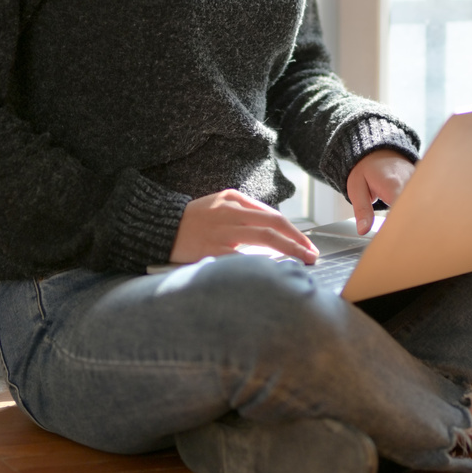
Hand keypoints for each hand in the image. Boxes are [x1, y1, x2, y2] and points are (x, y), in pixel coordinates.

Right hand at [170, 189, 319, 264]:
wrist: (159, 227)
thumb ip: (243, 213)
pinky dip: (261, 264)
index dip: (294, 231)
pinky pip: (242, 258)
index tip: (306, 244)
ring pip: (264, 238)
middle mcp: (230, 212)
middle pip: (274, 224)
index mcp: (233, 200)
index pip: (272, 215)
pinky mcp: (212, 250)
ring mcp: (222, 231)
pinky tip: (274, 272)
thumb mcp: (218, 205)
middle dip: (297, 240)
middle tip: (312, 254)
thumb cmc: (192, 220)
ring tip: (302, 261)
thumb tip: (271, 229)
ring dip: (288, 250)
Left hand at [346, 150, 415, 234]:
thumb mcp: (356, 188)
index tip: (395, 236)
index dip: (401, 225)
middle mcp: (410, 182)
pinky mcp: (423, 184)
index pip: (403, 209)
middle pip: (417, 209)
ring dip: (417, 218)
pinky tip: (415, 219)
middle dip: (411, 225)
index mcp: (392, 184)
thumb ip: (362, 211)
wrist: (378, 150)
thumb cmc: (366, 169)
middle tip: (404, 239)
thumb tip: (363, 230)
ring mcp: (419, 182)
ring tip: (410, 228)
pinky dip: (420, 210)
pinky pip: (425, 200)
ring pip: (423, 205)